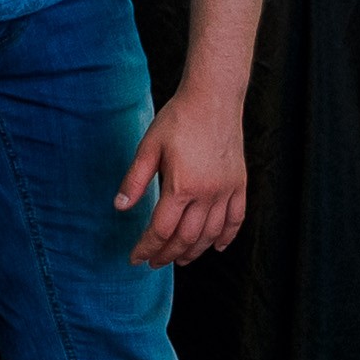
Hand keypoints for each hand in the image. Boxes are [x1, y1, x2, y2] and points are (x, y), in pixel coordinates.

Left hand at [115, 86, 247, 267]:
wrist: (213, 97)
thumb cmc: (179, 119)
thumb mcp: (149, 147)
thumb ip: (135, 181)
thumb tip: (120, 207)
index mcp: (181, 186)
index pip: (161, 229)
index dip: (146, 247)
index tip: (136, 258)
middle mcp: (207, 193)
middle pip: (186, 238)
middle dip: (168, 254)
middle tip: (155, 262)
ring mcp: (226, 190)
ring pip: (211, 233)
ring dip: (194, 251)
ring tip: (180, 259)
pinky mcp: (239, 183)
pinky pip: (236, 218)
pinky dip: (226, 236)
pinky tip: (216, 246)